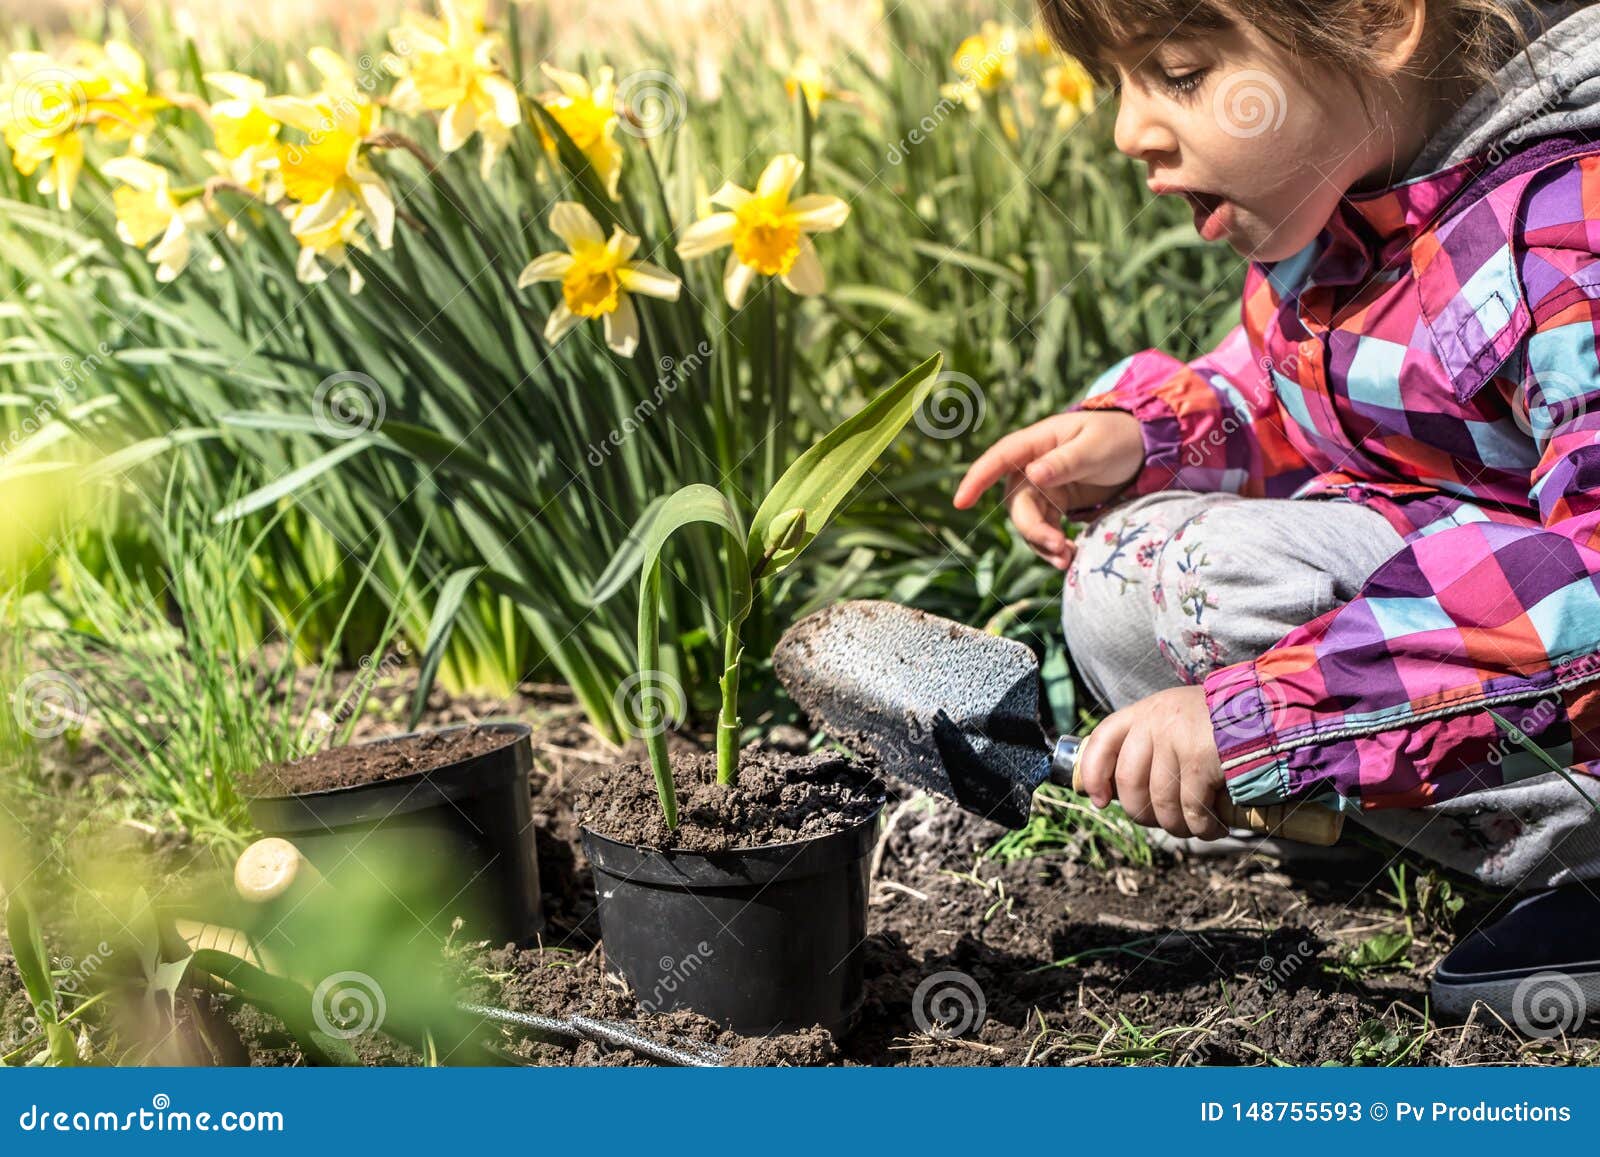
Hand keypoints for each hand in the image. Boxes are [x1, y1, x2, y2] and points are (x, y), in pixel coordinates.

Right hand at [952, 411, 1143, 569]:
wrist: (1142, 450)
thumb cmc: (1118, 438)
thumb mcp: (1095, 447)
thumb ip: (1065, 462)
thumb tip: (1032, 476)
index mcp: (1036, 443)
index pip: (999, 459)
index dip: (976, 479)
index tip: (961, 502)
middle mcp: (1032, 467)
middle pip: (1017, 503)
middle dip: (1033, 529)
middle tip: (1060, 548)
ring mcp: (1042, 489)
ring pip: (1028, 522)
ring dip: (1043, 544)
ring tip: (1068, 559)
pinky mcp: (1055, 506)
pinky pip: (1044, 530)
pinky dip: (1053, 547)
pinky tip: (1070, 556)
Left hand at [1077, 686, 1226, 839]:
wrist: (1273, 713)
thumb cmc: (1225, 725)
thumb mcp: (1180, 720)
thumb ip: (1153, 742)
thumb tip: (1122, 791)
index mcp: (1147, 711)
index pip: (1102, 740)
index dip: (1093, 775)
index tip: (1099, 801)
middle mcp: (1156, 721)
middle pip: (1128, 781)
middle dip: (1142, 813)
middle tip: (1163, 823)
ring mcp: (1177, 739)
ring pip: (1160, 802)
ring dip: (1177, 826)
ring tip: (1195, 829)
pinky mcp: (1201, 759)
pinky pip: (1190, 809)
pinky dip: (1202, 827)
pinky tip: (1215, 828)